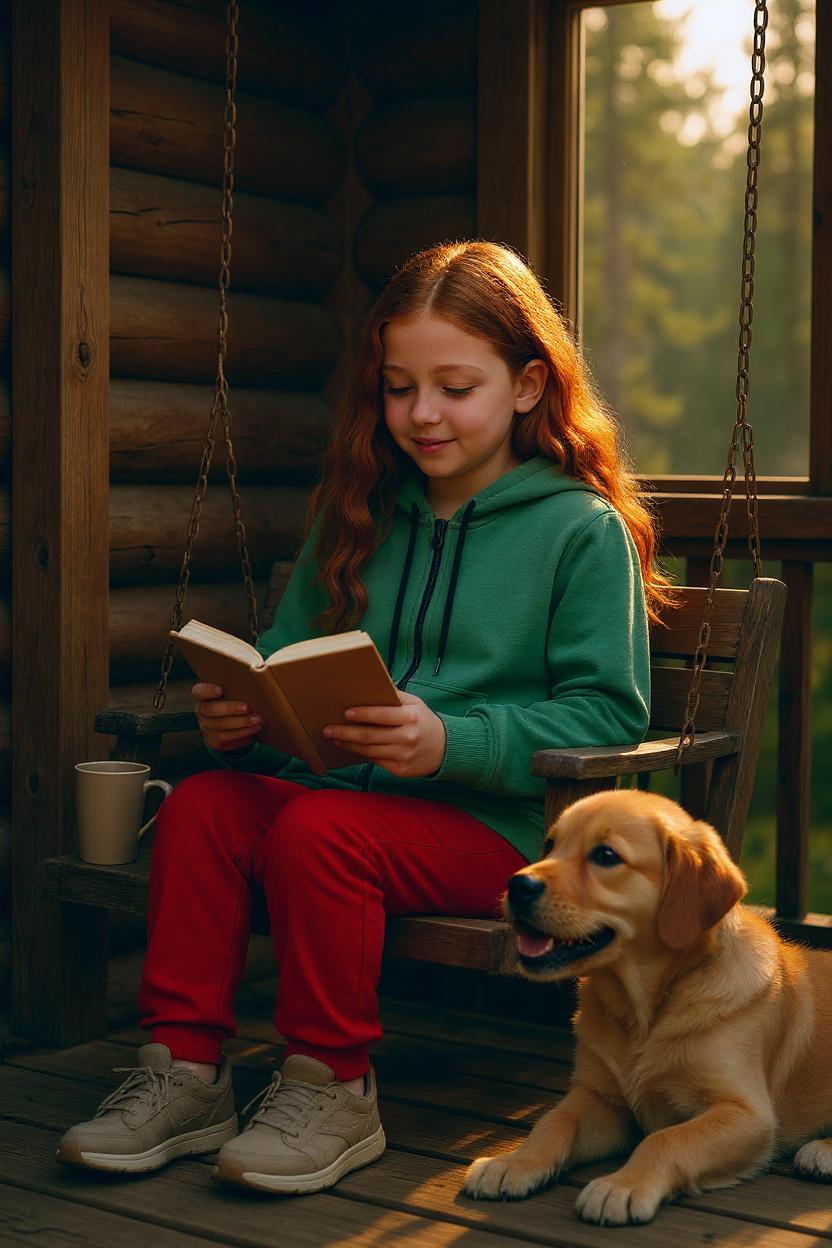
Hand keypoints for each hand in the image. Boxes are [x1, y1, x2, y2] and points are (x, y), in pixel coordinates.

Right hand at [193, 683, 264, 751]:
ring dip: (241, 723)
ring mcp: (206, 727)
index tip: (220, 690)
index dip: (208, 691)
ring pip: (221, 726)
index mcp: (204, 696)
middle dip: (230, 709)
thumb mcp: (234, 693)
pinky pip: (227, 738)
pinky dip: (242, 733)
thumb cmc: (236, 701)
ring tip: (258, 720)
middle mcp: (202, 711)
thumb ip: (238, 687)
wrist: (232, 725)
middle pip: (210, 710)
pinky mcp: (213, 740)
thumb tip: (257, 675)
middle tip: (247, 708)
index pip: (199, 691)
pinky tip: (254, 729)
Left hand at [323, 690, 446, 777]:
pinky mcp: (400, 770)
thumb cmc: (424, 722)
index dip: (362, 714)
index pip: (382, 715)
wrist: (446, 749)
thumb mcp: (415, 704)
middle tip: (328, 729)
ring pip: (369, 751)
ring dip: (348, 744)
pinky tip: (350, 747)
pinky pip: (375, 761)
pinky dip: (361, 754)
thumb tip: (371, 686)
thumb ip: (395, 696)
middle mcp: (407, 738)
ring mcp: (403, 756)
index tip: (345, 713)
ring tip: (334, 738)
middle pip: (370, 736)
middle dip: (345, 732)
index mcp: (411, 718)